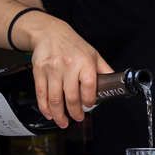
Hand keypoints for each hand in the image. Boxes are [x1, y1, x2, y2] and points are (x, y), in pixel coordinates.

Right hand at [20, 13, 110, 128]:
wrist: (49, 33)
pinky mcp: (39, 72)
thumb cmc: (72, 44)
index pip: (89, 86)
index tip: (89, 106)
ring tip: (64, 122)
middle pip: (72, 97)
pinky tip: (49, 114)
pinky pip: (41, 94)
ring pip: (55, 99)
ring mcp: (52, 69)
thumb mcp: (93, 53)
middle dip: (75, 112)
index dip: (89, 100)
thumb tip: (115, 84)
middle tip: (78, 117)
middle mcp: (68, 66)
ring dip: (59, 115)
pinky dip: (45, 108)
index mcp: (84, 62)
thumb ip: (104, 70)